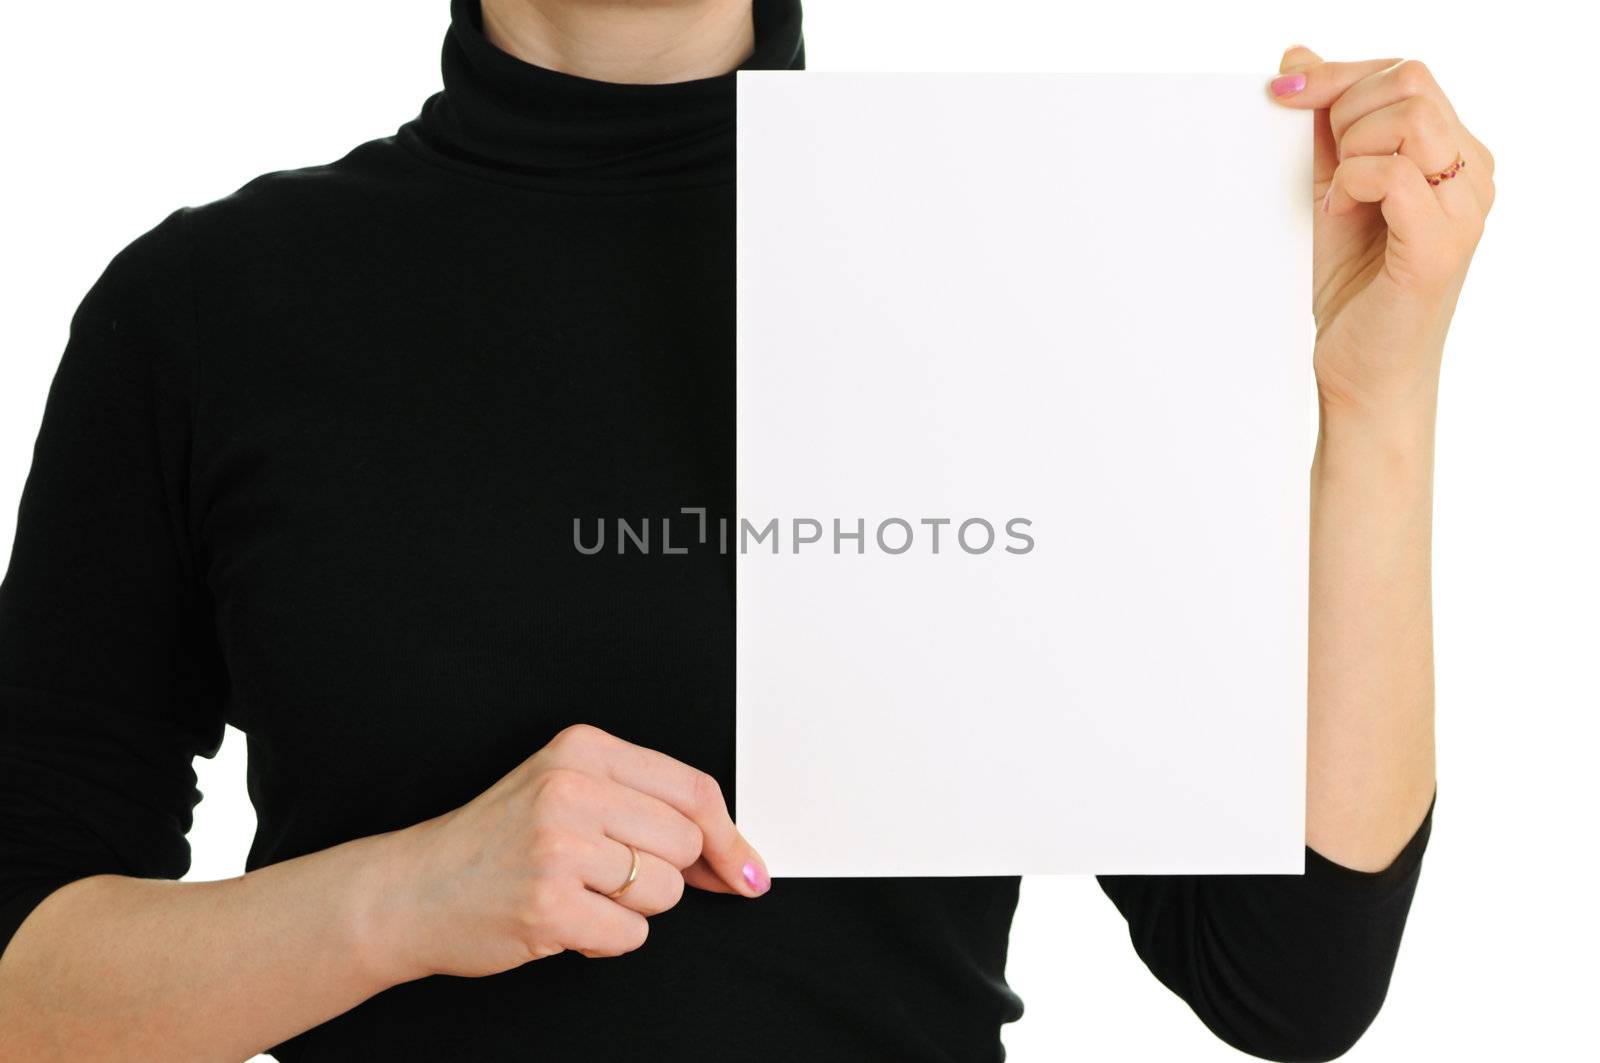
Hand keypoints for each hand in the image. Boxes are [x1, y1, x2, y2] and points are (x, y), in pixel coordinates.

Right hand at [368, 723, 769, 979]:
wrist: (411, 891)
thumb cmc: (499, 843)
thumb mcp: (569, 793)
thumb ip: (649, 808)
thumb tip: (738, 858)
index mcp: (583, 749)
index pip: (694, 791)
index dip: (731, 839)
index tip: (747, 872)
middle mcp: (571, 788)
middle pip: (687, 844)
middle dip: (663, 875)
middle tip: (610, 877)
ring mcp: (557, 846)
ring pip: (664, 891)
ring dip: (633, 909)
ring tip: (580, 895)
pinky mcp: (547, 904)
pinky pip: (630, 935)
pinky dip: (606, 941)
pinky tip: (566, 922)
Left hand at [1270, 47, 1494, 422]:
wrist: (1363, 377)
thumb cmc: (1353, 292)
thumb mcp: (1331, 193)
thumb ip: (1325, 128)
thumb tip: (1297, 56)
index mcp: (1457, 156)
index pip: (1408, 74)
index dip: (1339, 74)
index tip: (1283, 91)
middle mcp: (1474, 176)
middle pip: (1410, 82)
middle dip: (1344, 110)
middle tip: (1323, 171)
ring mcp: (1464, 210)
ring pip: (1407, 119)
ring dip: (1350, 151)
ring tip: (1338, 200)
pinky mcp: (1438, 246)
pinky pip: (1392, 174)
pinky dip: (1349, 185)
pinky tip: (1338, 216)